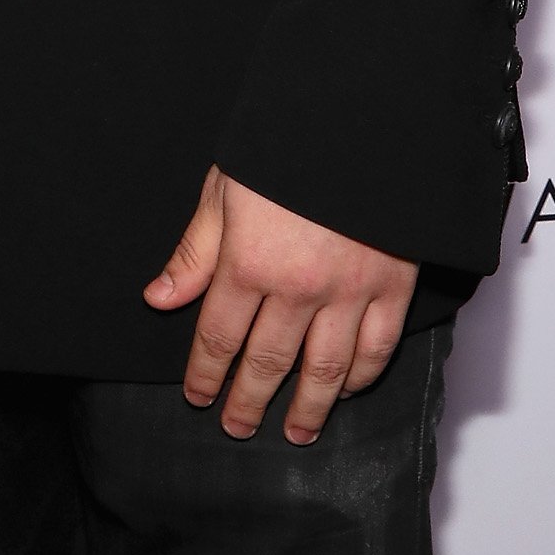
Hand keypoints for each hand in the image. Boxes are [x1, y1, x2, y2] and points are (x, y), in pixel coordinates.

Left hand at [143, 165, 416, 444]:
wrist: (360, 121)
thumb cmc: (283, 147)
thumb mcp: (224, 189)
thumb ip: (196, 250)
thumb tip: (161, 297)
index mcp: (248, 263)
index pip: (219, 336)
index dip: (204, 372)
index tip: (196, 396)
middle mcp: (297, 289)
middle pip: (267, 362)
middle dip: (247, 401)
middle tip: (236, 427)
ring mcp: (349, 293)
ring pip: (324, 370)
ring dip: (307, 408)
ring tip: (295, 432)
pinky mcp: (392, 288)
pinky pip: (376, 349)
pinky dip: (361, 378)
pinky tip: (345, 392)